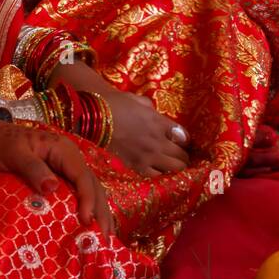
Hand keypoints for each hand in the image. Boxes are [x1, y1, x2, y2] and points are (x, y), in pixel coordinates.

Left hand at [0, 118, 114, 232]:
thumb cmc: (1, 145)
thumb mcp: (14, 155)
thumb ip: (33, 169)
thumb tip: (52, 188)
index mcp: (63, 150)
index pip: (83, 176)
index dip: (87, 199)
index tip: (86, 220)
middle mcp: (71, 159)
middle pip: (93, 185)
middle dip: (101, 210)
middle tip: (105, 237)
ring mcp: (67, 168)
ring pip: (91, 191)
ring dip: (99, 212)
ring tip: (104, 237)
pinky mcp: (61, 178)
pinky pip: (79, 193)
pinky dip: (88, 209)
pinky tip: (91, 225)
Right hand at [49, 62, 188, 176]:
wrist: (93, 117)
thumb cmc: (115, 104)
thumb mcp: (139, 101)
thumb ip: (152, 110)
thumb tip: (157, 116)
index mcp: (159, 122)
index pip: (185, 137)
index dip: (186, 141)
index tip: (182, 142)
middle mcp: (157, 141)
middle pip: (182, 157)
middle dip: (183, 157)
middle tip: (178, 157)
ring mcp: (147, 156)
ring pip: (173, 170)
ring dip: (174, 169)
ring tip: (169, 167)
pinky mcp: (135, 167)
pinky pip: (155, 177)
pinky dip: (159, 176)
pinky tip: (156, 173)